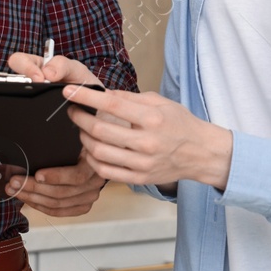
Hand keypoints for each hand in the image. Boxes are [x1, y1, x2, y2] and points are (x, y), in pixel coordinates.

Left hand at [6, 50, 106, 214]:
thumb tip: (45, 73)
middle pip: (76, 188)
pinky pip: (75, 206)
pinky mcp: (93, 185)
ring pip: (73, 199)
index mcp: (106, 137)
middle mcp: (106, 161)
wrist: (110, 108)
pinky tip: (33, 200)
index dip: (59, 175)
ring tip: (18, 188)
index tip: (37, 174)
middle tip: (17, 181)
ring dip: (42, 199)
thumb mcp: (77, 72)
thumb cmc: (90, 92)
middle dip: (41, 189)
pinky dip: (52, 207)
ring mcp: (102, 175)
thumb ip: (60, 66)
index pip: (84, 168)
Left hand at [64, 86, 233, 189]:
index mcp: (153, 118)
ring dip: (84, 139)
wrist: (200, 152)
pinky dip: (93, 160)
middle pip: (100, 130)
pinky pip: (106, 172)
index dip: (86, 97)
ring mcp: (143, 163)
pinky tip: (91, 150)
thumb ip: (130, 98)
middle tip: (72, 111)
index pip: (112, 104)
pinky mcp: (140, 178)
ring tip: (82, 130)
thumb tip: (101, 94)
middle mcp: (147, 142)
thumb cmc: (180, 124)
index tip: (70, 92)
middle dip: (79, 119)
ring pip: (99, 152)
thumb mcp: (160, 102)